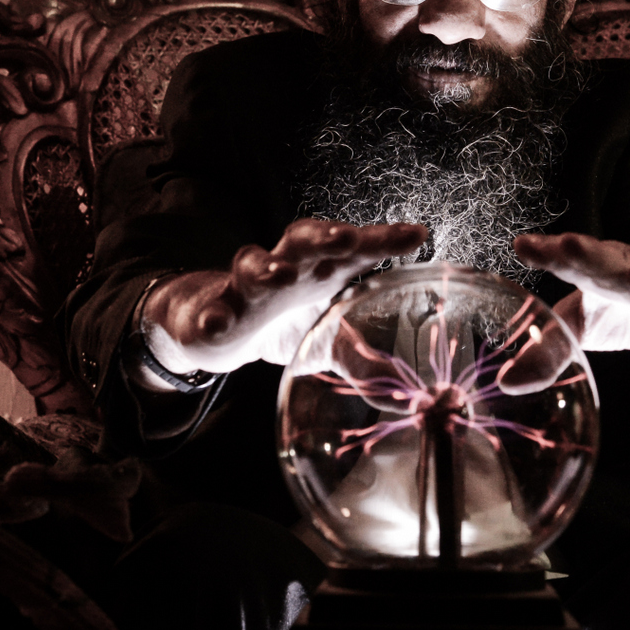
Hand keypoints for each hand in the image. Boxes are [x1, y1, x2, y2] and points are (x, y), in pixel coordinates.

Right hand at [141, 219, 426, 377]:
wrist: (216, 324)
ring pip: (252, 265)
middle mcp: (285, 269)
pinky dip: (214, 314)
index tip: (417, 235)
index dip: (383, 239)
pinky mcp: (213, 310)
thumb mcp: (327, 341)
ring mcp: (246, 287)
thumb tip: (406, 394)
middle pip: (303, 240)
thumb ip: (363, 360)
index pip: (355, 249)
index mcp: (320, 271)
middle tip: (346, 239)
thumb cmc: (283, 320)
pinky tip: (218, 321)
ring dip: (265, 267)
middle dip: (323, 237)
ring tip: (280, 273)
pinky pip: (212, 310)